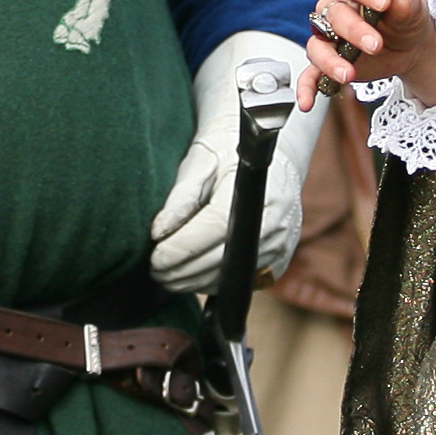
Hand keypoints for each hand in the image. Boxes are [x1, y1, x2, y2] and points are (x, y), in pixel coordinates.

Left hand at [150, 32, 314, 292]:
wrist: (266, 155)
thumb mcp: (201, 161)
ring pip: (231, 275)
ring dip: (195, 281)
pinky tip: (192, 274)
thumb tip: (158, 232)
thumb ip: (181, 197)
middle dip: (182, 270)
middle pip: (223, 259)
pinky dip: (214, 281)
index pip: (216, 227)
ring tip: (167, 275)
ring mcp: (282, 243)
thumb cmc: (227, 153)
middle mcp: (275, 220)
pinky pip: (242, 279)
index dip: (183, 247)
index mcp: (255, 188)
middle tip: (153, 270)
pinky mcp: (281, 259)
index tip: (155, 257)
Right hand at [304, 0, 435, 104]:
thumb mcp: (413, 8)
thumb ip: (404, 3)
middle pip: (333, 15)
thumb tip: (396, 0)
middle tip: (376, 45)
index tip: (384, 3)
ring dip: (330, 61)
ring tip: (348, 75)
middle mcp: (334, 8)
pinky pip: (310, 75)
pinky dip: (306, 88)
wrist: (409, 45)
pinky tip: (307, 103)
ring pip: (317, 46)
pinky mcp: (327, 64)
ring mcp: (328, 38)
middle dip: (354, 31)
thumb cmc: (405, 18)